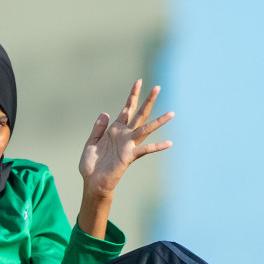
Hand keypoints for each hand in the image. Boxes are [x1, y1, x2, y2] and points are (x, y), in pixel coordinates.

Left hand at [78, 80, 172, 197]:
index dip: (133, 95)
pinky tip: (169, 143)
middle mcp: (124, 135)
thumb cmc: (91, 165)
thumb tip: (105, 113)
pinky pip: (145, 150)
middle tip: (158, 87)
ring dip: (158, 121)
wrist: (92, 182)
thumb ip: (98, 128)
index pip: (127, 109)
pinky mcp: (129, 156)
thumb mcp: (91, 142)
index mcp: (115, 130)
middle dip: (148, 101)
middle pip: (139, 114)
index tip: (139, 81)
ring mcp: (128, 145)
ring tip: (171, 113)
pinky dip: (157, 147)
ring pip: (146, 129)